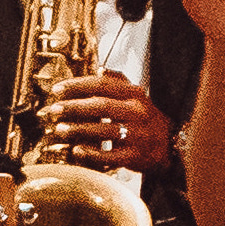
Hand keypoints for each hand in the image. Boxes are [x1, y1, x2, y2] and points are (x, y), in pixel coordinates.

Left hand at [49, 70, 171, 170]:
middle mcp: (137, 112)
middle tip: (54, 110)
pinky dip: (92, 154)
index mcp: (134, 95)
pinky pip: (111, 156)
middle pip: (102, 106)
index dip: (78, 86)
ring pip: (105, 130)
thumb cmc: (145, 118)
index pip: (103, 85)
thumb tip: (99, 68)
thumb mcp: (136, 96)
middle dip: (75, 107)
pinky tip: (77, 150)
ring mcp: (137, 135)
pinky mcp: (134, 156)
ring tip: (60, 128)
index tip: (57, 90)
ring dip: (79, 129)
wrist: (170, 145)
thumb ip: (118, 81)